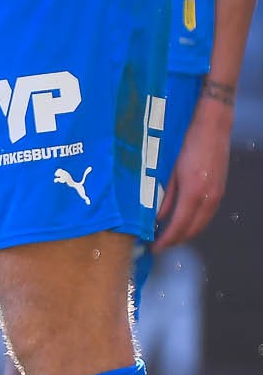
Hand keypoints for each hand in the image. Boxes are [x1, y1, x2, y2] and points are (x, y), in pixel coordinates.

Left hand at [153, 96, 234, 247]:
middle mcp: (209, 196)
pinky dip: (195, 222)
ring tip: (169, 236)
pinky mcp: (220, 189)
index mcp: (193, 191)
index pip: (179, 225)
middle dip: (176, 240)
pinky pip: (207, 213)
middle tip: (160, 245)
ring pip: (202, 223)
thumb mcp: (169, 171)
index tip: (155, 247)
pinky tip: (183, 222)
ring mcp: (217, 193)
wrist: (212, 127)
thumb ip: (165, 196)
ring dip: (186, 233)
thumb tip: (158, 218)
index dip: (167, 239)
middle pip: (193, 228)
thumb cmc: (186, 144)